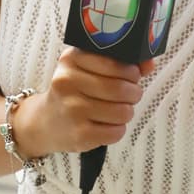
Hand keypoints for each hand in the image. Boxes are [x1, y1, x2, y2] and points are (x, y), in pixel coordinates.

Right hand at [20, 47, 156, 158]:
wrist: (44, 122)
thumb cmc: (73, 91)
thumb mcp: (87, 69)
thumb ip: (120, 62)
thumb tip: (149, 62)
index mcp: (70, 59)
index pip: (114, 63)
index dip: (131, 71)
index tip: (131, 76)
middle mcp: (67, 82)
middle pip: (120, 88)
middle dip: (134, 93)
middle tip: (131, 95)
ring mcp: (72, 110)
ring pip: (122, 111)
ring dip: (127, 112)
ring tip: (119, 110)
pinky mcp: (78, 135)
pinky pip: (116, 132)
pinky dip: (118, 130)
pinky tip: (108, 125)